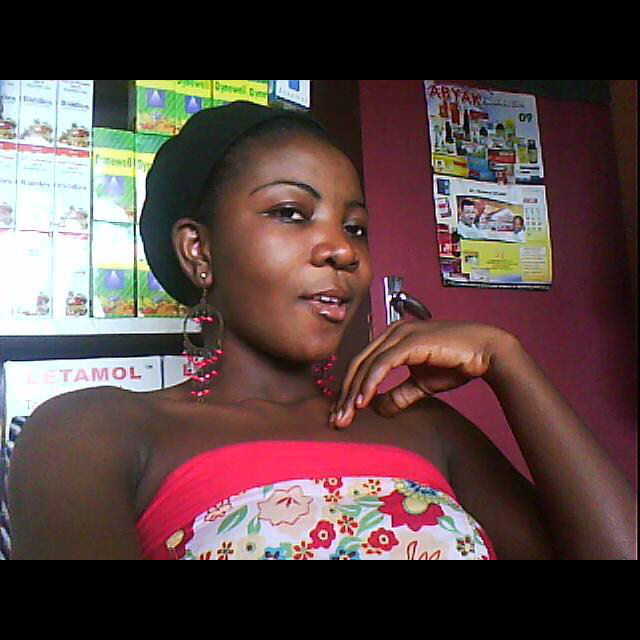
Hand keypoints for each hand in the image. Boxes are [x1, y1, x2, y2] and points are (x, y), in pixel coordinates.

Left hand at [329, 318, 513, 427]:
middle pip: (357, 364)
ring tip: (345, 416)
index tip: (341, 415)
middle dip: (344, 394)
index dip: (348, 390)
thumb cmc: (456, 363)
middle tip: (336, 420)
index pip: (361, 365)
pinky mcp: (410, 341)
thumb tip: (377, 410)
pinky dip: (370, 383)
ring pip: (366, 364)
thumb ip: (398, 395)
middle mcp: (392, 332)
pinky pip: (383, 363)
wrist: (486, 352)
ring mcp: (400, 333)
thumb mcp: (420, 385)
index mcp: (391, 338)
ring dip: (353, 392)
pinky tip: (362, 402)